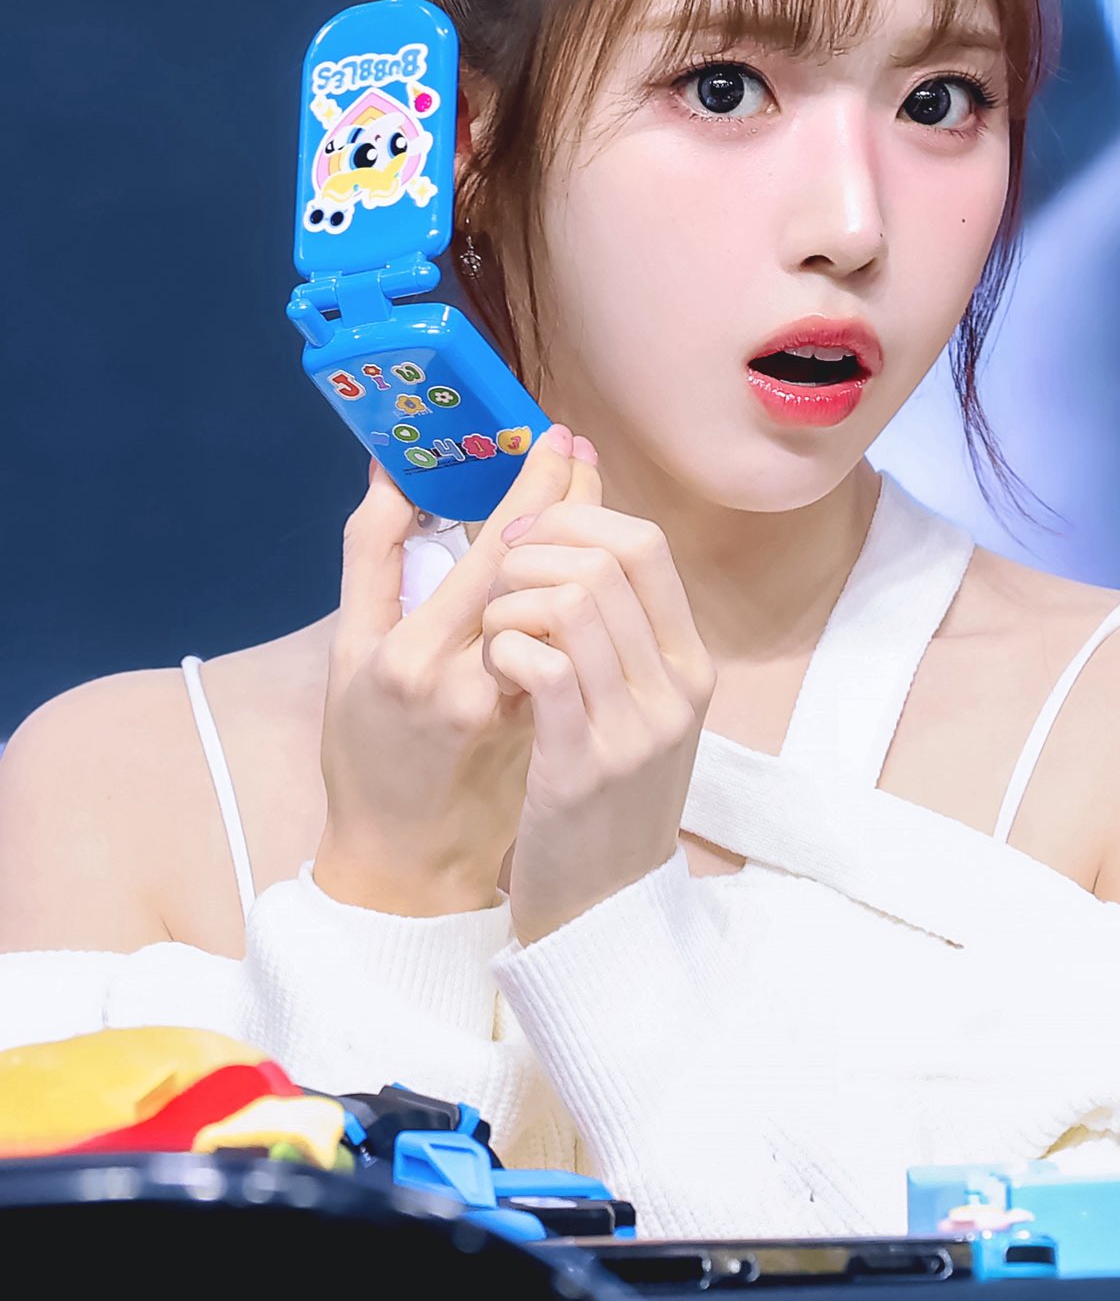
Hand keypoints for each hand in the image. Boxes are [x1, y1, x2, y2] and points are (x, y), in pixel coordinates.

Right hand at [313, 424, 597, 915]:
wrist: (403, 865)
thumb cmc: (364, 754)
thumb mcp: (347, 653)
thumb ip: (371, 559)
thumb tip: (391, 473)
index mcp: (414, 654)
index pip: (495, 548)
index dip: (533, 486)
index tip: (555, 435)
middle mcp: (471, 681)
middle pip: (544, 568)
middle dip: (572, 499)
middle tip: (582, 449)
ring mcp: (519, 711)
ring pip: (569, 606)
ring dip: (586, 545)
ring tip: (590, 494)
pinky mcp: (551, 732)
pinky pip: (577, 645)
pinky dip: (585, 598)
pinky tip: (590, 563)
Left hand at [480, 449, 717, 943]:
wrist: (607, 913)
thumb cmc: (605, 796)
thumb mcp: (638, 706)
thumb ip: (621, 626)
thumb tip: (586, 527)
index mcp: (689, 663)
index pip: (645, 543)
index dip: (576, 517)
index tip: (525, 534)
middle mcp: (674, 689)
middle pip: (604, 560)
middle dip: (532, 550)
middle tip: (495, 580)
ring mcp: (633, 729)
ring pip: (570, 603)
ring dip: (510, 600)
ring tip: (492, 633)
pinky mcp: (581, 769)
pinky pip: (542, 667)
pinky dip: (504, 649)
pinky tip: (493, 672)